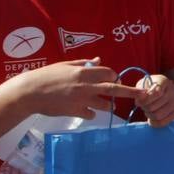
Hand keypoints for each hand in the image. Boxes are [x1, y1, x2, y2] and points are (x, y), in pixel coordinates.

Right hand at [17, 58, 140, 119]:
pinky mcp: (76, 112)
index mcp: (83, 72)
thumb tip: (99, 60)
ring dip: (105, 103)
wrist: (29, 93)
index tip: (113, 78)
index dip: (113, 76)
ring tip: (99, 101)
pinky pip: (92, 113)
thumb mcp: (65, 65)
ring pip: (105, 104)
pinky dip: (91, 112)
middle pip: (114, 89)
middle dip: (131, 92)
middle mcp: (86, 86)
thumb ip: (84, 63)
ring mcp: (82, 100)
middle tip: (144, 95)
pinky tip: (83, 109)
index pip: (109, 73)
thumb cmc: (46, 76)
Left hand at [135, 74, 173, 126]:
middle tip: (143, 105)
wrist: (165, 88)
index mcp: (164, 82)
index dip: (143, 100)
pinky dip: (154, 122)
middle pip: (152, 107)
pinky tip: (152, 117)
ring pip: (157, 116)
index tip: (138, 101)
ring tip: (148, 109)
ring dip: (148, 114)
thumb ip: (137, 91)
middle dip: (144, 107)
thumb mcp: (143, 84)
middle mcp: (173, 91)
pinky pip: (162, 122)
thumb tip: (138, 101)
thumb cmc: (150, 86)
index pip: (155, 94)